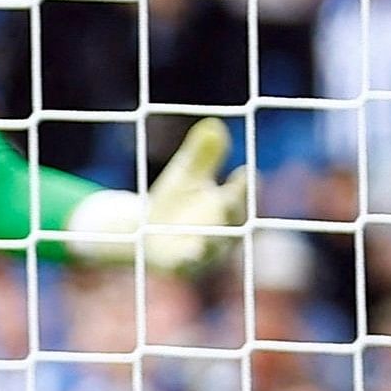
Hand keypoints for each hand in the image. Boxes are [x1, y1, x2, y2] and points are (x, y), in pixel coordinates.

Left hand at [69, 116, 244, 272]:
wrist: (145, 232)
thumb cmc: (175, 201)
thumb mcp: (185, 175)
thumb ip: (200, 154)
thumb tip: (212, 124)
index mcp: (228, 205)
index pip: (242, 194)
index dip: (245, 185)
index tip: (245, 172)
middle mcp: (224, 230)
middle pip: (233, 220)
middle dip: (233, 209)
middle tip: (229, 197)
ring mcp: (207, 250)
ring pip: (216, 245)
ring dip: (215, 239)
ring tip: (212, 233)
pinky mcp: (184, 265)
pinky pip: (190, 264)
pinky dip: (190, 259)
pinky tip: (189, 254)